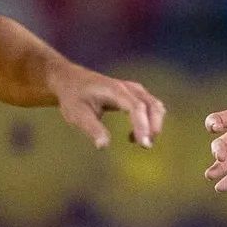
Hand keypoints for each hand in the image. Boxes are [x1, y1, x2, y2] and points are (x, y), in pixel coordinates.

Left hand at [50, 62, 164, 148]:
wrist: (71, 80)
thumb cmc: (73, 97)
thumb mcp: (77, 114)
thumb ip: (92, 129)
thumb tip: (103, 146)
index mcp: (115, 90)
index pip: (136, 107)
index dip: (142, 126)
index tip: (143, 144)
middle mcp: (128, 88)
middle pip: (152, 105)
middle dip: (154, 127)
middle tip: (145, 146)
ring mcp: (134, 90)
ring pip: (155, 106)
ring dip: (154, 125)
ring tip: (140, 143)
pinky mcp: (135, 94)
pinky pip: (151, 107)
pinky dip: (149, 122)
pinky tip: (132, 136)